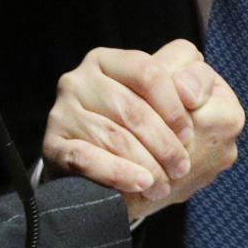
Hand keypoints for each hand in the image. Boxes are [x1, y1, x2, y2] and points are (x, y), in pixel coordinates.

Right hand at [42, 42, 241, 217]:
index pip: (147, 72)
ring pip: (113, 137)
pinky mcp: (52, 146)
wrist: (98, 176)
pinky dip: (118, 173)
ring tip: (165, 185)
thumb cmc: (145, 131)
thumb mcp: (174, 100)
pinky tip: (140, 184)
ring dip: (147, 164)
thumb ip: (195, 81)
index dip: (173, 105)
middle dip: (164, 144)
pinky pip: (87, 158)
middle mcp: (79, 80)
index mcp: (108, 62)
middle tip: (182, 168)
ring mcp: (62, 112)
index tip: (190, 134)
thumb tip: (191, 94)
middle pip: (131, 109)